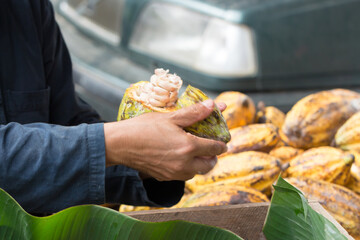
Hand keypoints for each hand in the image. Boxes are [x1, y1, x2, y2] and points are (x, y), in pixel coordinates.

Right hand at [103, 99, 226, 180]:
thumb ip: (194, 113)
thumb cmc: (144, 128)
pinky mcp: (164, 177)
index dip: (221, 144)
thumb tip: (213, 105)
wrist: (120, 144)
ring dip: (200, 164)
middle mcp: (184, 164)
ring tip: (195, 153)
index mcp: (189, 147)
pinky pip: (182, 176)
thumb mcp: (170, 117)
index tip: (221, 141)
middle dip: (213, 156)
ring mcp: (174, 173)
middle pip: (209, 165)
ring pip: (196, 173)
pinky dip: (186, 169)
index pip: (215, 148)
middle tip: (209, 147)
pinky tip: (179, 158)